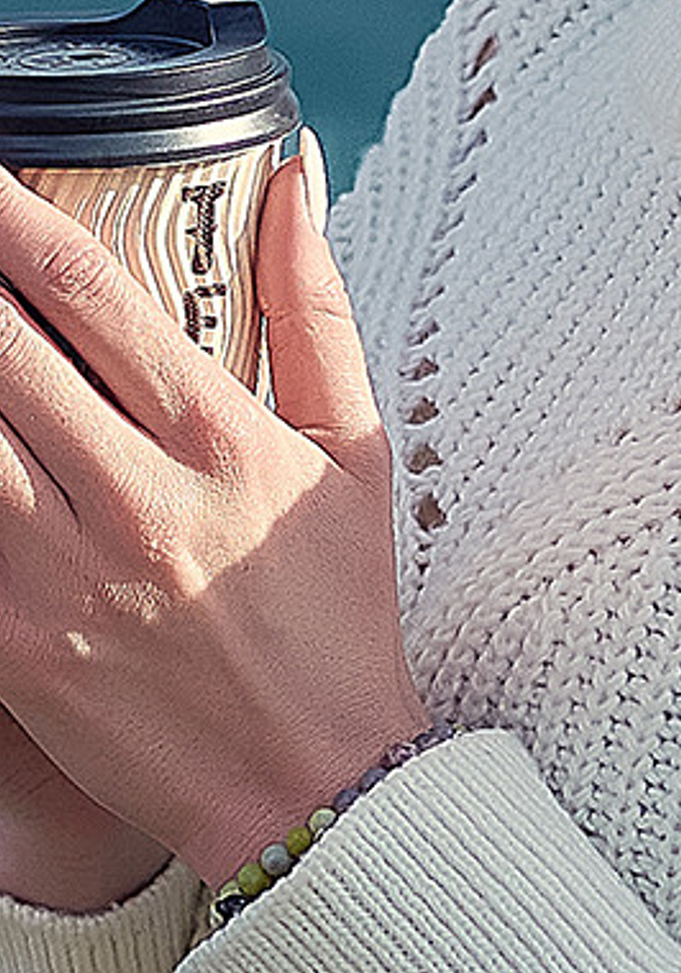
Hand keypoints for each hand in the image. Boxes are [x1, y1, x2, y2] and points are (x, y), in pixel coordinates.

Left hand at [0, 156, 427, 893]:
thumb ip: (312, 310)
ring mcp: (64, 577)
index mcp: (219, 439)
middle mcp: (137, 500)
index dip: (13, 217)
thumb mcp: (354, 452)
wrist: (313, 790)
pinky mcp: (13, 645)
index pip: (89, 291)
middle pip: (0, 349)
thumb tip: (294, 182)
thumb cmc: (335, 617)